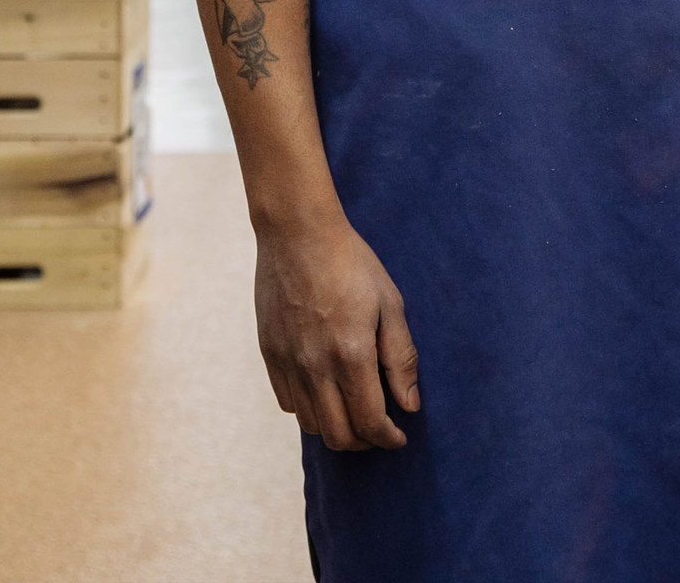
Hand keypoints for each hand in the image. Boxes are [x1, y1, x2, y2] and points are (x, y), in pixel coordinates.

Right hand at [255, 214, 419, 451]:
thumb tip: (410, 404)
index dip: (387, 438)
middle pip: (336, 435)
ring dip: (336, 429)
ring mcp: (287, 363)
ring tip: (356, 414)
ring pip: (310, 424)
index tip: (400, 438)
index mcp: (350, 354)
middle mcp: (314, 367)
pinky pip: (288, 403)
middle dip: (363, 442)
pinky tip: (328, 394)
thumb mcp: (390, 303)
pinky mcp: (269, 356)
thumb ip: (401, 357)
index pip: (369, 420)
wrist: (298, 236)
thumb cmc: (352, 264)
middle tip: (381, 432)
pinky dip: (310, 411)